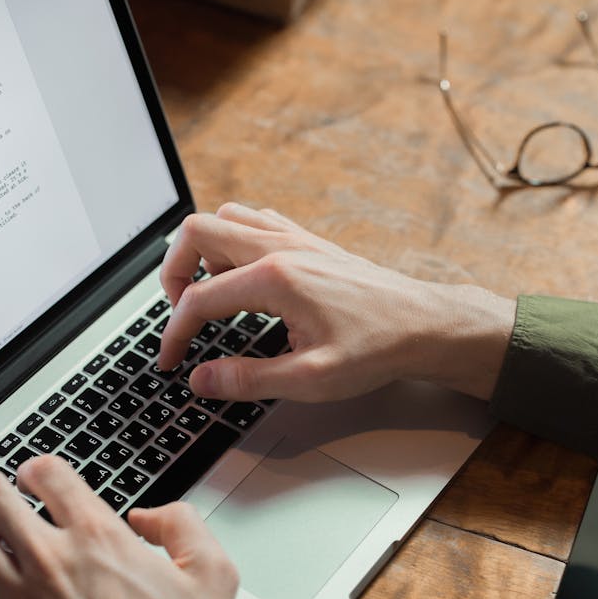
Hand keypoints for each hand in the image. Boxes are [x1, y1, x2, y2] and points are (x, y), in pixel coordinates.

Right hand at [158, 203, 515, 403]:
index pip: (199, 299)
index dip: (175, 334)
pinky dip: (233, 242)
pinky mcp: (308, 242)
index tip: (173, 361)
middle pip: (196, 231)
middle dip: (172, 272)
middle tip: (179, 314)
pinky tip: (242, 277)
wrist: (424, 324)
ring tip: (207, 294)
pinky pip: (254, 222)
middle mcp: (281, 247)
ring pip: (224, 218)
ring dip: (202, 251)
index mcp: (276, 278)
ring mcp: (295, 238)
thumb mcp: (311, 378)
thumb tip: (203, 380)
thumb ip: (248, 379)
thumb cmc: (377, 348)